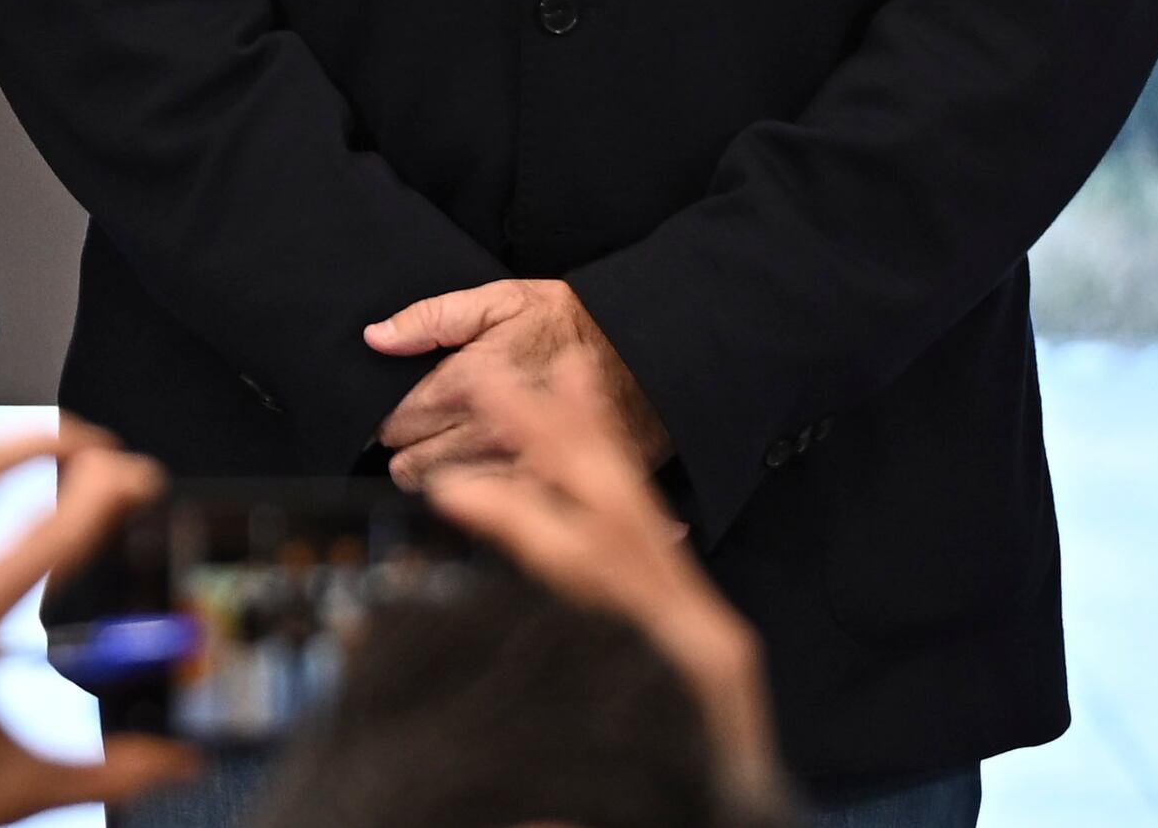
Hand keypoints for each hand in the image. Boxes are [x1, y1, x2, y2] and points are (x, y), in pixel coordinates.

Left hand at [365, 277, 668, 490]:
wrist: (645, 355)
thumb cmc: (571, 323)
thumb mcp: (500, 300)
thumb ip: (431, 318)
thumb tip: (377, 337)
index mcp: (467, 384)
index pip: (398, 421)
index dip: (389, 419)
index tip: (397, 414)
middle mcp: (487, 433)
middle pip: (416, 462)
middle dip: (406, 451)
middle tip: (414, 437)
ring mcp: (517, 466)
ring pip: (450, 490)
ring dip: (436, 477)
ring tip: (441, 458)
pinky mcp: (549, 487)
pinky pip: (497, 509)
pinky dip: (481, 499)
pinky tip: (481, 481)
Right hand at [411, 355, 778, 808]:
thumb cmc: (684, 810)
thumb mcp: (606, 806)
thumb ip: (549, 777)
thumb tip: (472, 713)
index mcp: (678, 663)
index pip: (590, 567)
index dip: (520, 521)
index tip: (454, 492)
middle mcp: (699, 632)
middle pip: (620, 512)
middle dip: (555, 439)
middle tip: (498, 380)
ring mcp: (702, 630)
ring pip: (642, 517)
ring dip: (593, 443)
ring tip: (562, 374)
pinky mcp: (695, 636)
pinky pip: (656, 544)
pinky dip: (625, 488)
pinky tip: (599, 453)